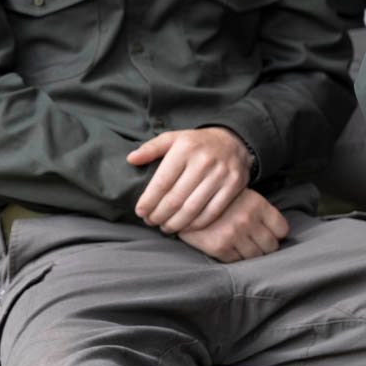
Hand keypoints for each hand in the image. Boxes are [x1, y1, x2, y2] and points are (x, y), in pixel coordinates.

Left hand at [128, 127, 251, 233]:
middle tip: (151, 222)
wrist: (234, 141)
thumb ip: (151, 148)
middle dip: (159, 215)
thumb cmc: (197, 144)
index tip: (140, 212)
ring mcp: (221, 174)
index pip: (161, 182)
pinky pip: (212, 212)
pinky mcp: (234, 185)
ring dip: (175, 223)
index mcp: (186, 148)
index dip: (148, 201)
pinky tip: (185, 226)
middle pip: (175, 199)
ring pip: (192, 208)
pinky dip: (196, 224)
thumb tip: (131, 159)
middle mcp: (204, 160)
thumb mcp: (174, 139)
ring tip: (165, 227)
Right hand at [178, 187, 288, 262]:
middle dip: (266, 246)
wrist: (187, 201)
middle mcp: (248, 220)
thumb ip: (261, 212)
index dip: (277, 234)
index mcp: (258, 205)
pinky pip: (237, 261)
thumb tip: (278, 233)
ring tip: (245, 247)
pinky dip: (236, 258)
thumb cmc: (221, 199)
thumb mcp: (245, 196)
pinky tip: (232, 249)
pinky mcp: (219, 247)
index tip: (271, 233)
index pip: (282, 230)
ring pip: (256, 256)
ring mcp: (234, 235)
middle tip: (258, 242)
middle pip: (271, 246)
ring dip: (252, 254)